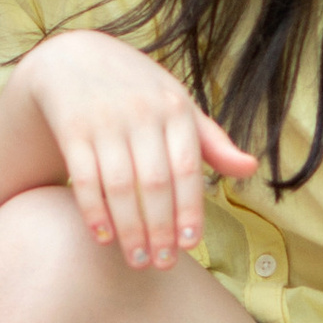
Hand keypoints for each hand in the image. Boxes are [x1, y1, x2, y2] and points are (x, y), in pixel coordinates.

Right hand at [20, 29, 256, 270]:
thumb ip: (212, 141)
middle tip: (162, 264)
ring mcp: (104, 121)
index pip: (187, 169)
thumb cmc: (137, 90)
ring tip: (136, 260)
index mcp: (175, 109)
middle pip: (153, 184)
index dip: (189, 211)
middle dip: (159, 229)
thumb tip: (251, 169)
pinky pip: (84, 178)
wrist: (74, 58)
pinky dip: (93, 211)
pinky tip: (102, 237)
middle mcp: (141, 113)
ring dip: (128, 229)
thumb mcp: (177, 104)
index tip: (190, 246)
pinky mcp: (72, 128)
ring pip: (118, 186)